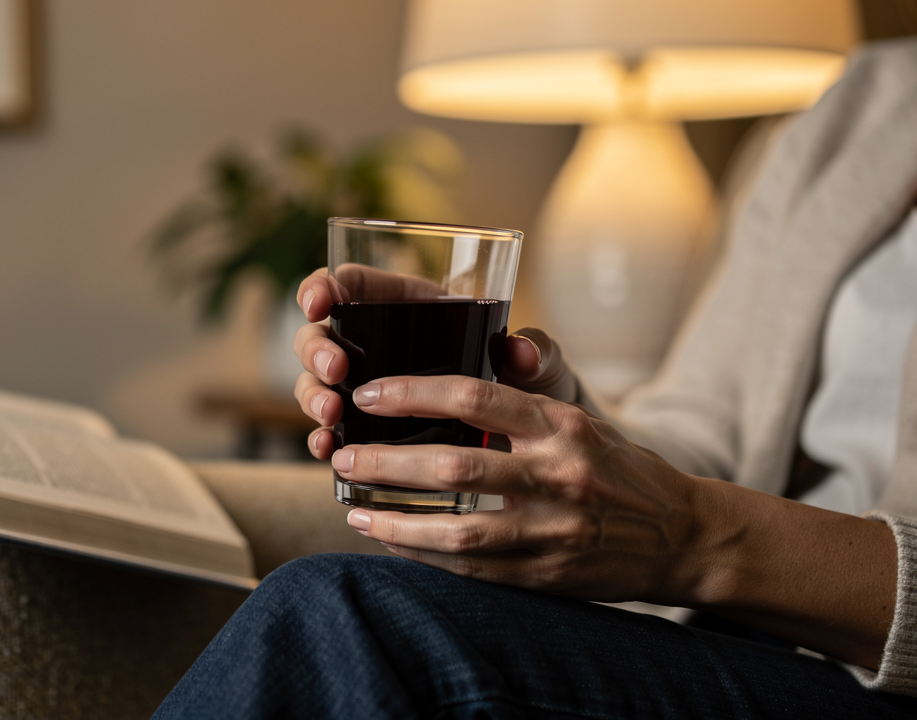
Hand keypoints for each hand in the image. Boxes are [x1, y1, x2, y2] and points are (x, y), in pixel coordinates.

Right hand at [291, 268, 580, 460]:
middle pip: (321, 333)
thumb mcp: (541, 366)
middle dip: (316, 350)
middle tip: (335, 371)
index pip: (352, 284)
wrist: (539, 450)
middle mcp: (377, 343)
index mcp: (411, 306)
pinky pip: (330, 429)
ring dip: (312, 396)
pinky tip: (326, 448)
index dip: (325, 286)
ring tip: (331, 417)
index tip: (319, 301)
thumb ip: (536, 352)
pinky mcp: (368, 430)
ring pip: (316, 381)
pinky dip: (321, 437)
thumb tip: (522, 351)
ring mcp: (367, 387)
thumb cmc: (534, 390)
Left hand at [330, 374, 704, 605]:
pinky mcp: (547, 574)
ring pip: (457, 528)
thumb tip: (469, 362)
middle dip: (386, 463)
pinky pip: (473, 567)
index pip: (476, 396)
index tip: (369, 394)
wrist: (684, 536)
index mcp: (562, 424)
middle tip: (341, 457)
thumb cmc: (621, 468)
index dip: (414, 393)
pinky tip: (390, 541)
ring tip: (353, 509)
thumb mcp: (581, 417)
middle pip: (454, 467)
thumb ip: (524, 395)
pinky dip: (425, 555)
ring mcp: (553, 529)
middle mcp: (558, 474)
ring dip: (395, 521)